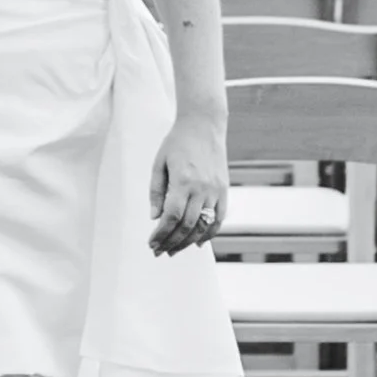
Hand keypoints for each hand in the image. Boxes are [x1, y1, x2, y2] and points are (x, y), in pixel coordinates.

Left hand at [148, 114, 228, 257]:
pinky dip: (211, 233)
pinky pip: (220, 217)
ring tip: (175, 250)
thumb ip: (156, 192)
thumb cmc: (177, 142)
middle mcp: (202, 188)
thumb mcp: (159, 163)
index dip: (161, 234)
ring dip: (188, 242)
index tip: (152, 243)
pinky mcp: (224, 189)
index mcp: (183, 180)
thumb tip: (155, 218)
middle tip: (160, 252)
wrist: (204, 124)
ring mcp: (216, 190)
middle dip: (172, 242)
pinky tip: (199, 242)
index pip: (171, 216)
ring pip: (204, 225)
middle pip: (187, 225)